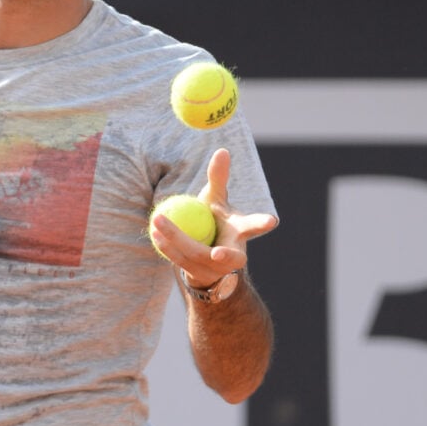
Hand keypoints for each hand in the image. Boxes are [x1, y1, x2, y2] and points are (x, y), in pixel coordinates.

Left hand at [150, 148, 276, 288]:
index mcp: (241, 233)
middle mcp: (234, 255)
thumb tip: (222, 150)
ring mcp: (217, 268)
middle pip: (230, 255)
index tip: (272, 221)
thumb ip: (218, 178)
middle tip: (217, 253)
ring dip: (176, 239)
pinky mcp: (199, 275)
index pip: (254, 227)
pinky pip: (181, 260)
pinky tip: (154, 233)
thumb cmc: (214, 222)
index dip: (262, 224)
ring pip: (197, 254)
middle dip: (226, 255)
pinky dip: (167, 246)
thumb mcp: (216, 199)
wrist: (206, 257)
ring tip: (159, 221)